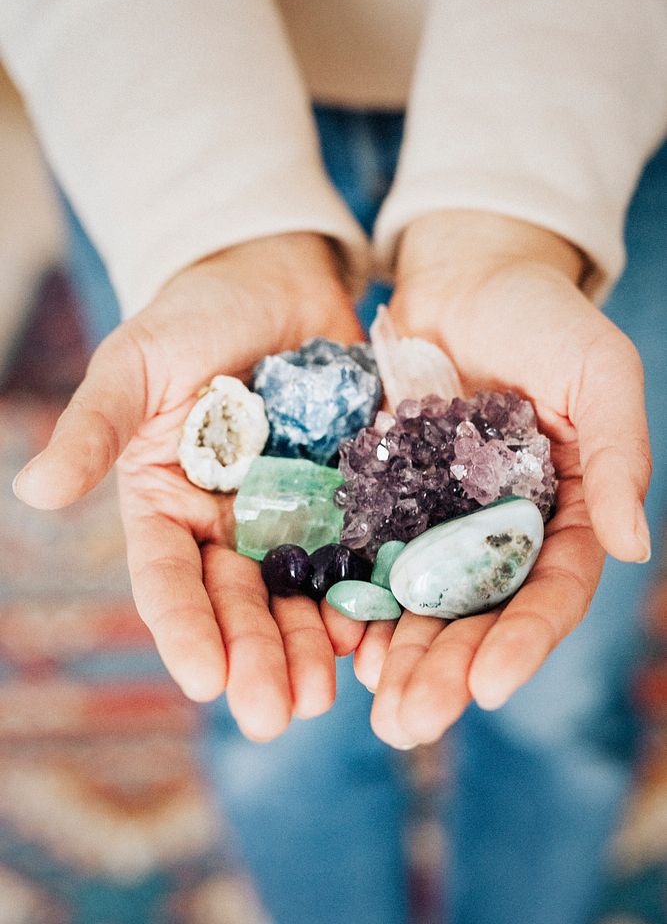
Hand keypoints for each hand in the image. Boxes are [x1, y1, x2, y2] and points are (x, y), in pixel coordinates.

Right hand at [13, 233, 364, 739]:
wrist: (273, 275)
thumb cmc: (191, 313)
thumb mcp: (136, 365)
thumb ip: (94, 427)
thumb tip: (33, 489)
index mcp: (168, 505)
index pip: (168, 580)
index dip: (183, 630)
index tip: (202, 680)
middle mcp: (229, 522)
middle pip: (240, 601)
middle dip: (257, 658)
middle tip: (280, 714)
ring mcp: (294, 512)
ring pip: (301, 592)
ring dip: (312, 644)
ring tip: (330, 692)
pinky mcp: (351, 491)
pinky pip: (362, 547)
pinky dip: (371, 590)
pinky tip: (385, 628)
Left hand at [351, 211, 650, 748]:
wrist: (467, 273)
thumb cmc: (543, 315)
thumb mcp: (598, 371)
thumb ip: (620, 452)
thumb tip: (634, 544)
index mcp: (564, 509)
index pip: (552, 589)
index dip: (525, 640)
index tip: (488, 687)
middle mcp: (501, 526)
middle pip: (479, 614)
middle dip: (447, 670)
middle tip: (409, 724)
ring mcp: (441, 516)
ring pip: (421, 601)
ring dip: (398, 656)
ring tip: (371, 709)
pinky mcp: (387, 494)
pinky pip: (369, 555)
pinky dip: (355, 600)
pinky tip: (333, 639)